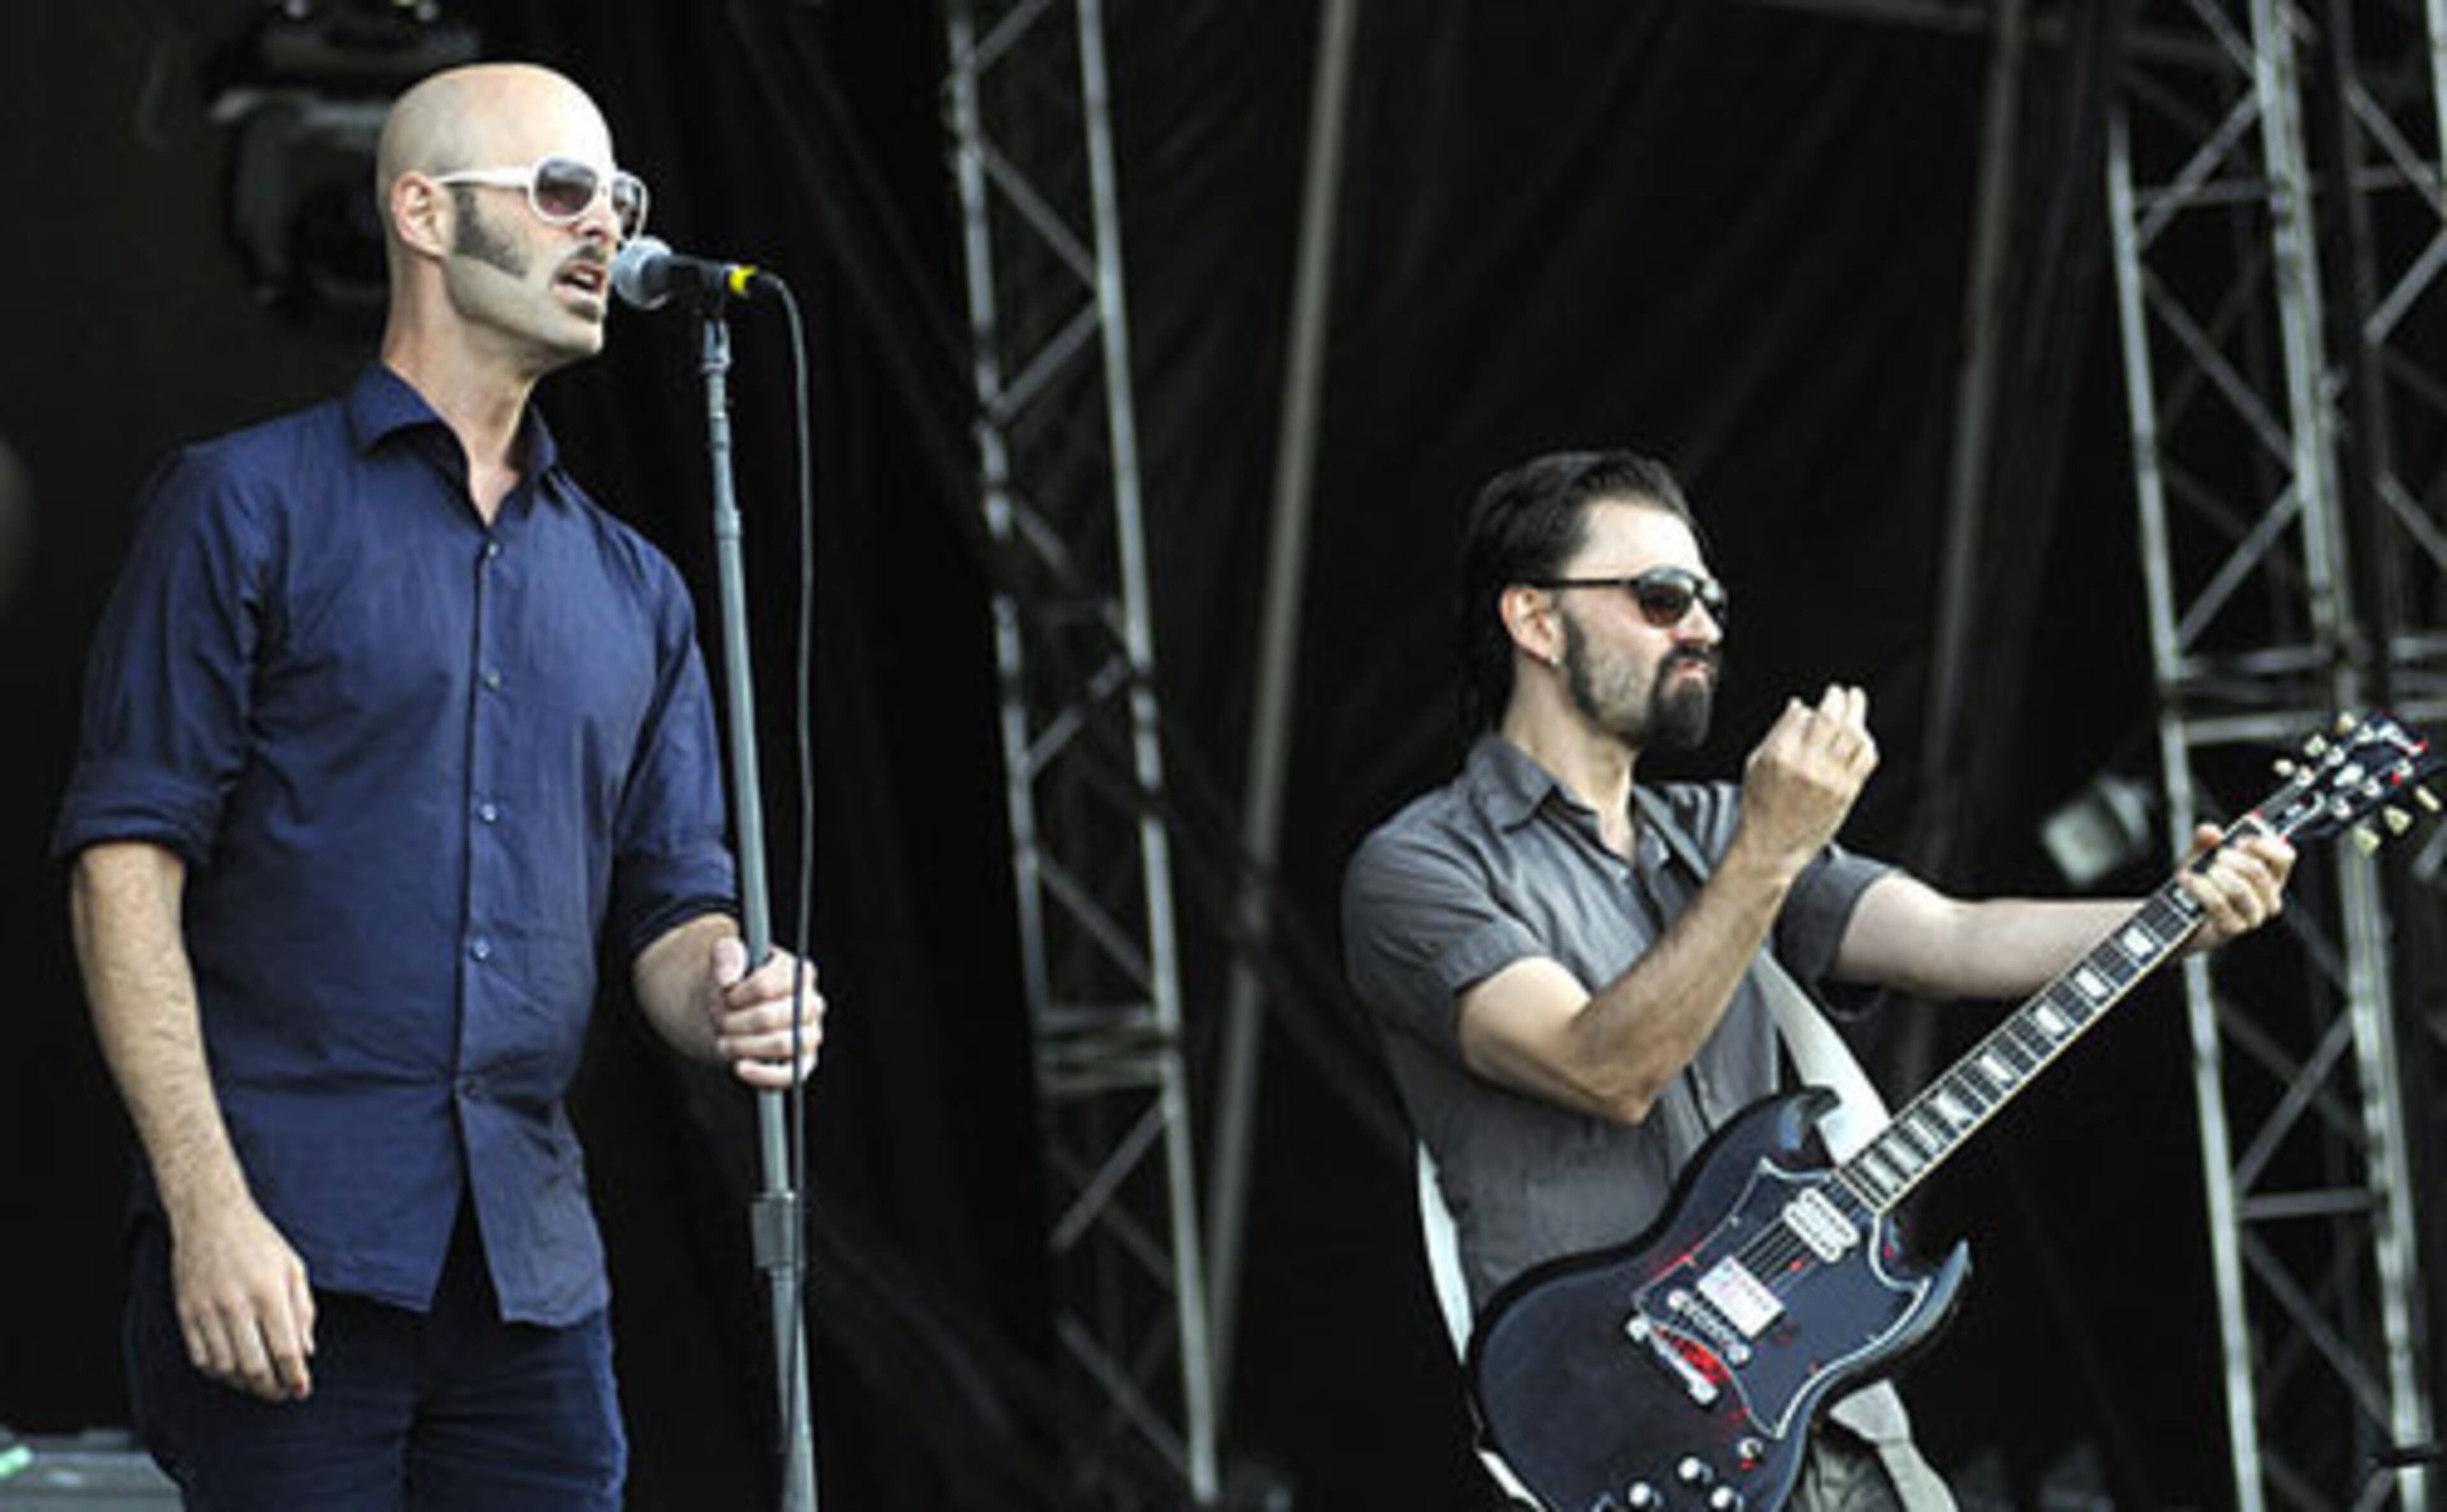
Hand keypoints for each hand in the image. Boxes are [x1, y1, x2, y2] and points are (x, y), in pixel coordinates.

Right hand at [170, 1196, 314, 1402]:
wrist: (211, 1218)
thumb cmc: (259, 1242)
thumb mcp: (293, 1268)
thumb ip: (303, 1310)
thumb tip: (306, 1352)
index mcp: (269, 1292)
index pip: (285, 1349)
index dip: (295, 1377)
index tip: (302, 1391)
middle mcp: (236, 1304)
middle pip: (254, 1366)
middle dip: (271, 1388)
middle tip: (282, 1394)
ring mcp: (207, 1310)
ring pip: (225, 1368)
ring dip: (244, 1384)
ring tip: (259, 1385)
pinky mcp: (186, 1313)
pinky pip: (200, 1358)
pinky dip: (218, 1373)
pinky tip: (232, 1371)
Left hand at [707, 936, 824, 1088]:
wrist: (733, 1011)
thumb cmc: (736, 984)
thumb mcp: (727, 958)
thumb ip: (727, 955)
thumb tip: (728, 978)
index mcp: (800, 973)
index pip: (769, 985)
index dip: (741, 994)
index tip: (727, 994)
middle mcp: (812, 1004)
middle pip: (772, 1017)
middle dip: (737, 1022)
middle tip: (720, 1020)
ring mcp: (810, 1035)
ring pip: (783, 1045)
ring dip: (744, 1046)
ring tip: (724, 1042)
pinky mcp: (802, 1064)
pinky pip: (790, 1075)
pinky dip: (763, 1075)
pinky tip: (740, 1067)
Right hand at [1733, 684, 1879, 871]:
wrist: (1771, 845)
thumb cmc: (1759, 803)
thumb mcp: (1756, 763)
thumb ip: (1778, 733)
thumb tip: (1799, 706)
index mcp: (1780, 755)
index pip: (1805, 715)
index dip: (1818, 703)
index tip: (1824, 696)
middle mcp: (1807, 765)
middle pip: (1833, 720)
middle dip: (1839, 700)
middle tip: (1842, 692)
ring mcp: (1830, 780)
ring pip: (1854, 736)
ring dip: (1858, 715)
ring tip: (1856, 703)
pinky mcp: (1846, 793)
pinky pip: (1865, 760)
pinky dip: (1867, 743)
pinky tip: (1862, 736)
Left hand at [2181, 822, 2293, 949]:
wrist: (2183, 915)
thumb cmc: (2203, 882)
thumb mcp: (2202, 855)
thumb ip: (2206, 840)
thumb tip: (2211, 831)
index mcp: (2271, 876)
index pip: (2284, 857)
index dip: (2263, 844)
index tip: (2241, 840)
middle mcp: (2268, 898)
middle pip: (2258, 871)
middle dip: (2231, 859)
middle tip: (2217, 856)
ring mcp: (2253, 916)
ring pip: (2239, 889)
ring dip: (2216, 875)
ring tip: (2204, 872)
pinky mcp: (2233, 929)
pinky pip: (2219, 904)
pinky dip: (2201, 889)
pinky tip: (2191, 881)